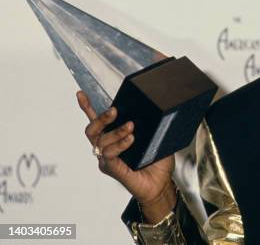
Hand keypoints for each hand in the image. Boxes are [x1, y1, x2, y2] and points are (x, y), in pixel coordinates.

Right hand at [77, 90, 176, 221]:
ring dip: (116, 132)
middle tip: (115, 111)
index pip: (96, 122)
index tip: (80, 93)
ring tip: (131, 127)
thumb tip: (158, 111)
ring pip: (101, 141)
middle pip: (92, 130)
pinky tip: (130, 140)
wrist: (161, 184)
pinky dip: (119, 146)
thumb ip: (152, 127)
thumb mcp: (156, 139)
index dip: (86, 107)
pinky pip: (108, 155)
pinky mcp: (112, 170)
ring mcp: (107, 160)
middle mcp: (106, 148)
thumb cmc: (157, 162)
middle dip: (102, 118)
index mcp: (113, 138)